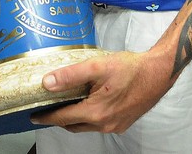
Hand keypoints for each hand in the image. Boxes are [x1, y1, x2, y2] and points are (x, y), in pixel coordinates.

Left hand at [31, 50, 173, 133]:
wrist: (158, 73)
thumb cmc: (130, 68)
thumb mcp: (97, 66)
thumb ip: (71, 75)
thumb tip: (47, 83)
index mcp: (96, 112)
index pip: (62, 118)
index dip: (46, 117)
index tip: (34, 116)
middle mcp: (104, 124)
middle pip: (73, 125)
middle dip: (58, 119)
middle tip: (47, 110)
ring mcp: (115, 125)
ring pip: (87, 126)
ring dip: (74, 119)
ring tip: (65, 106)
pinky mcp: (123, 122)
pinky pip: (99, 124)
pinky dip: (89, 117)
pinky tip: (89, 104)